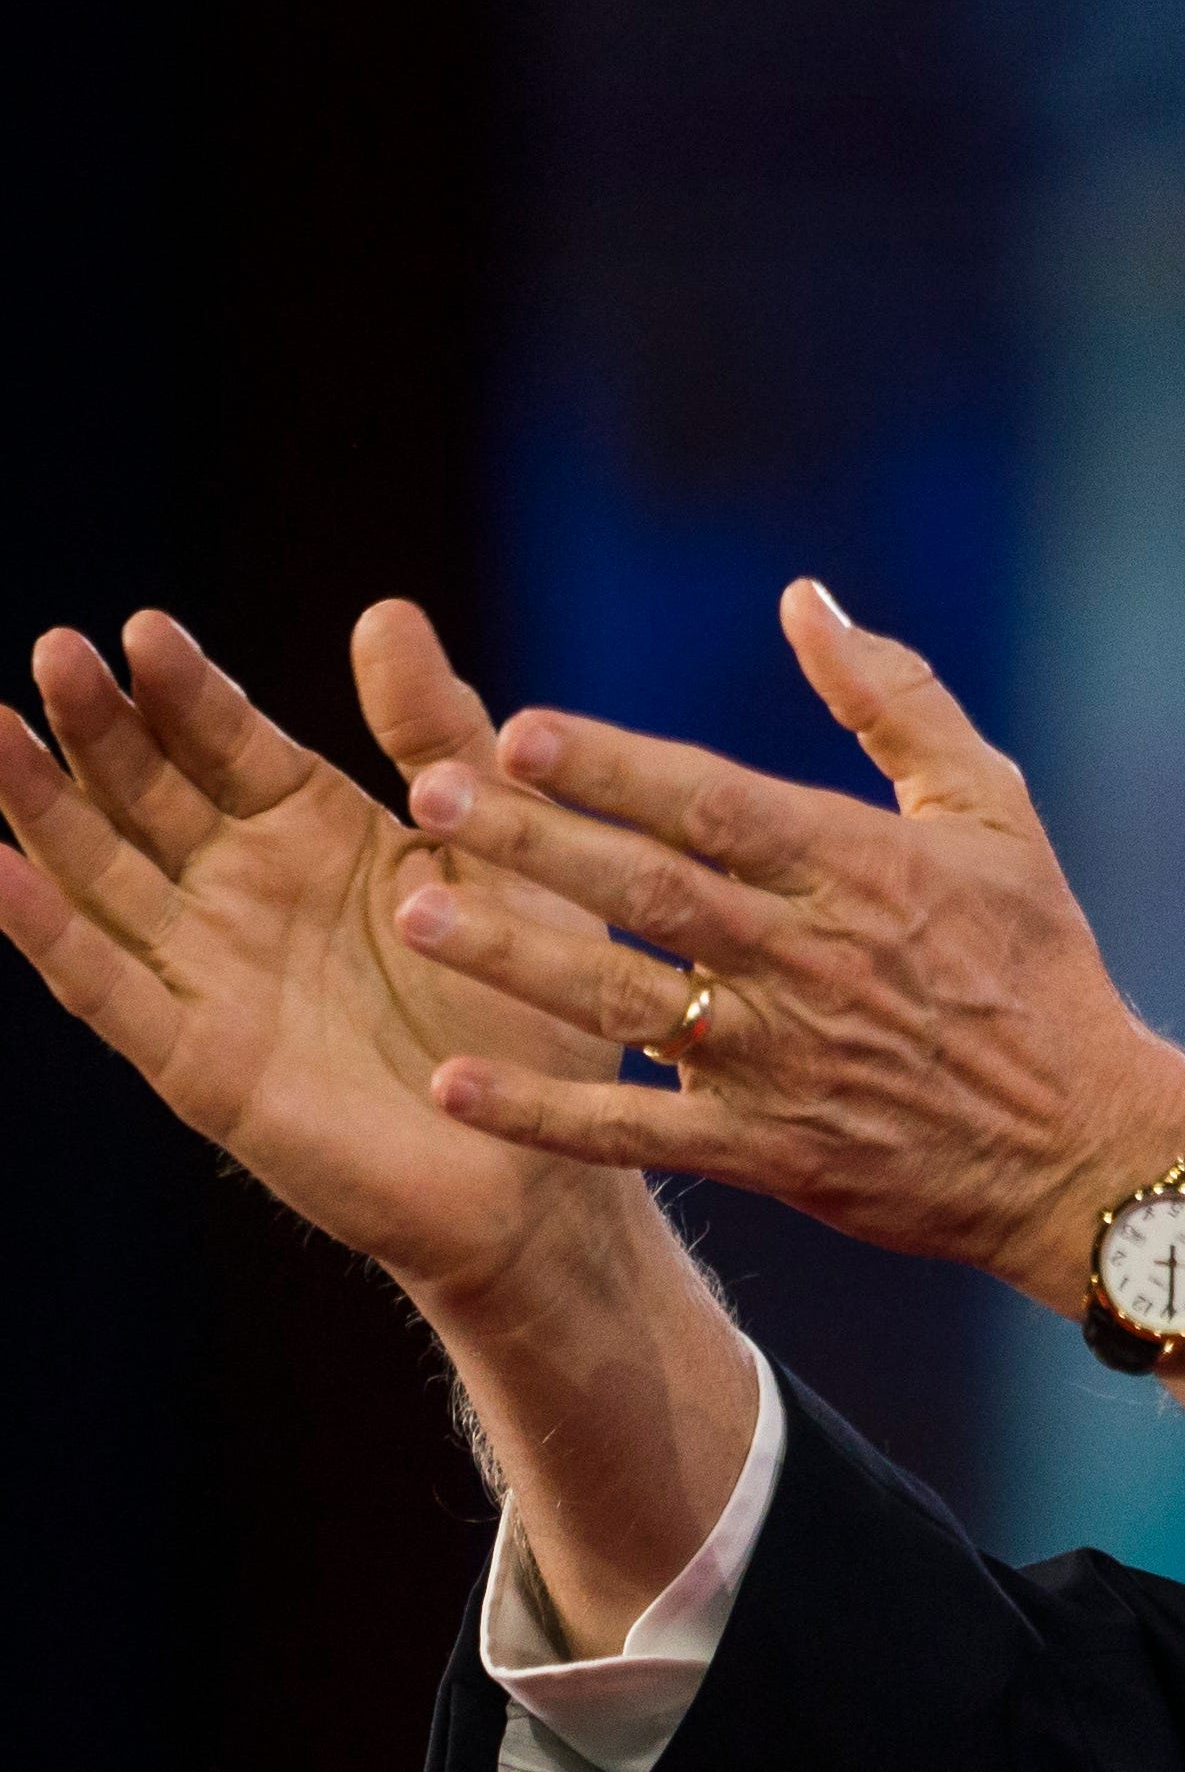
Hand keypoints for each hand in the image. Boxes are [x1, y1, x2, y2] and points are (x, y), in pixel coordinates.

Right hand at [0, 603, 646, 1305]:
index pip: (229, 743)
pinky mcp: (197, 1059)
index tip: (144, 629)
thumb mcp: (496, 849)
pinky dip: (47, 930)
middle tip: (58, 654)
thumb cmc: (536, 1003)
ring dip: (43, 808)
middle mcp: (247, 893)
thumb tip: (384, 610)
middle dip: (99, 727)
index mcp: (317, 833)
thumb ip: (437, 735)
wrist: (547, 1160)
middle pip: (148, 794)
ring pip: (101, 875)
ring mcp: (211, 973)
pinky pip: (108, 987)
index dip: (185, 691)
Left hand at [392, 581, 1184, 1309]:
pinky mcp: (773, 1149)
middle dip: (535, 843)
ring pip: (627, 1000)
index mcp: (862, 867)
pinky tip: (457, 1086)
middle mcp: (813, 958)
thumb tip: (804, 599)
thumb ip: (895, 700)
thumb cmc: (1038, 965)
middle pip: (650, 888)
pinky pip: (641, 1132)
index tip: (519, 732)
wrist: (1086, 1147)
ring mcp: (786, 1059)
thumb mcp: (994, 810)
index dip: (615, 768)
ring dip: (518, 959)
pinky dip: (548, 1114)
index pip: (716, 803)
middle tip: (430, 798)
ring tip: (418, 916)